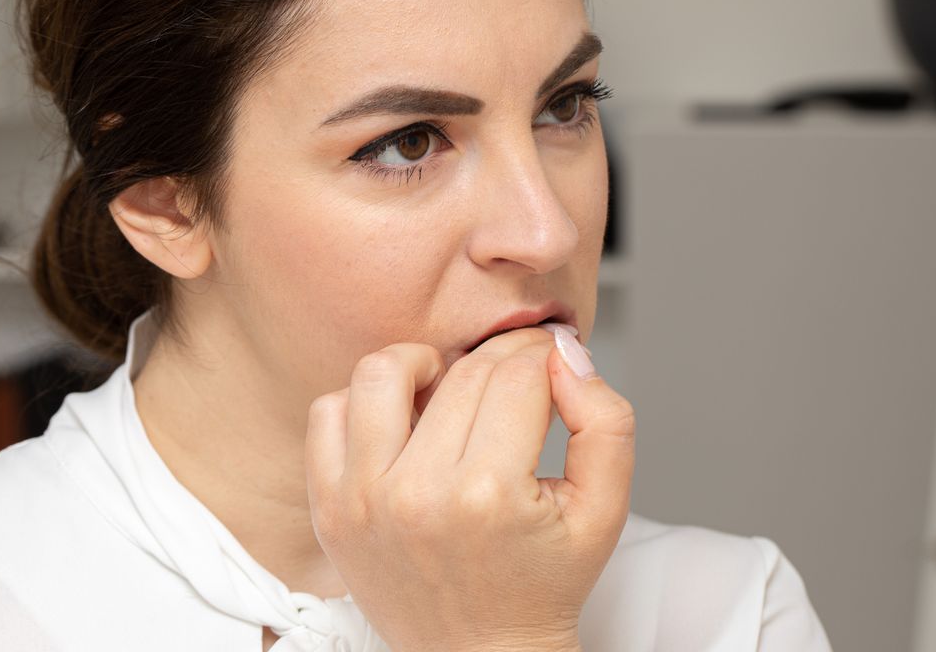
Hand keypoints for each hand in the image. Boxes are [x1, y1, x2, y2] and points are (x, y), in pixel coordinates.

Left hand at [304, 325, 635, 651]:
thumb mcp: (606, 509)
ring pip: (383, 374)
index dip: (545, 352)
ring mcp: (364, 500)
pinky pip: (329, 413)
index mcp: (489, 494)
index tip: (553, 359)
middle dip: (502, 354)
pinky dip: (366, 402)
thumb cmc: (543, 583)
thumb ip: (606, 422)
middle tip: (520, 372)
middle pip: (463, 371)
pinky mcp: (330, 507)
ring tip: (451, 386)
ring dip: (425, 363)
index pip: (519, 374)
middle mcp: (418, 494)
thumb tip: (565, 353)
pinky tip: (405, 422)